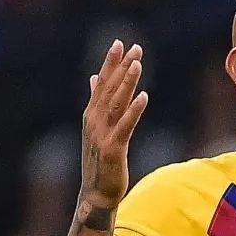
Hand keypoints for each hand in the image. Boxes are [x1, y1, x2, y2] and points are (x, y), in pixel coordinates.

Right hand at [80, 40, 147, 207]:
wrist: (95, 192)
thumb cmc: (99, 160)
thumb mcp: (96, 127)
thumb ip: (97, 101)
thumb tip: (94, 78)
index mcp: (91, 114)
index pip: (101, 83)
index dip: (110, 63)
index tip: (119, 43)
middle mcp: (94, 120)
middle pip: (110, 89)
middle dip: (122, 67)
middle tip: (135, 48)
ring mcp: (102, 134)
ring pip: (116, 103)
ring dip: (126, 83)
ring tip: (138, 64)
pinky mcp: (113, 148)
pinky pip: (125, 126)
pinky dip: (134, 110)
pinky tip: (144, 96)